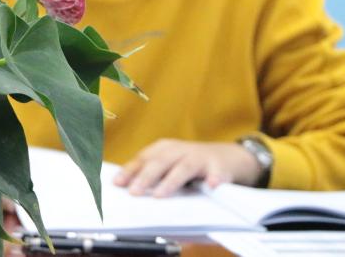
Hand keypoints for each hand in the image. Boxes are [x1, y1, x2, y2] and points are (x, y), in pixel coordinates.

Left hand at [112, 139, 262, 197]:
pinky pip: (217, 173)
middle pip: (160, 162)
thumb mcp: (169, 163)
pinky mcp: (219, 167)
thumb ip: (152, 172)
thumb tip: (127, 188)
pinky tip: (211, 186)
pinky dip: (214, 179)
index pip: (143, 158)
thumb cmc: (190, 163)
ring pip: (184, 168)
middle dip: (146, 177)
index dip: (130, 170)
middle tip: (134, 192)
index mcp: (164, 149)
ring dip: (171, 181)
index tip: (117, 183)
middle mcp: (180, 150)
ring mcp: (200, 157)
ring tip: (160, 194)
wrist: (227, 157)